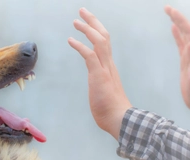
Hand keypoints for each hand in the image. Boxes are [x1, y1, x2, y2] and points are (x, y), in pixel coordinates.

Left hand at [68, 8, 131, 139]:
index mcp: (109, 66)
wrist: (119, 119)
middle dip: (93, 21)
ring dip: (87, 29)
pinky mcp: (99, 75)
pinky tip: (70, 40)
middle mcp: (109, 64)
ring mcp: (105, 69)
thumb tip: (98, 85)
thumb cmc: (111, 109)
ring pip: (99, 41)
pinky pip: (90, 55)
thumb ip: (101, 83)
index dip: (96, 29)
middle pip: (103, 36)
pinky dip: (80, 46)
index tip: (88, 21)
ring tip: (76, 21)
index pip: (105, 42)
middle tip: (82, 11)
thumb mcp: (104, 91)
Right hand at [165, 6, 189, 125]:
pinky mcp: (186, 62)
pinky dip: (177, 35)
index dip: (180, 20)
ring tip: (169, 14)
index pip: (189, 31)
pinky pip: (180, 44)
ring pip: (184, 35)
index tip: (169, 11)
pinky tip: (173, 30)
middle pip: (186, 29)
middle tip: (166, 8)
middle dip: (177, 17)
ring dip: (177, 23)